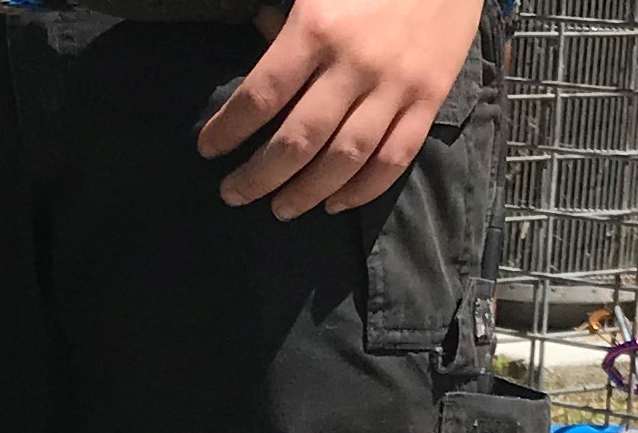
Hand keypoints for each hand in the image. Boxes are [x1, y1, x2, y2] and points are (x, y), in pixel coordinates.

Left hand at [199, 0, 484, 217]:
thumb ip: (286, 19)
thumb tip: (258, 40)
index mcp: (318, 28)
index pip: (262, 95)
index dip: (229, 129)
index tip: (208, 149)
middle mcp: (355, 64)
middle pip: (299, 140)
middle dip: (259, 176)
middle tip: (233, 194)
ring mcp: (395, 86)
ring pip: (344, 159)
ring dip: (306, 192)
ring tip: (280, 208)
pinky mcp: (429, 99)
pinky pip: (394, 158)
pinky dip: (362, 189)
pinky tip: (335, 202)